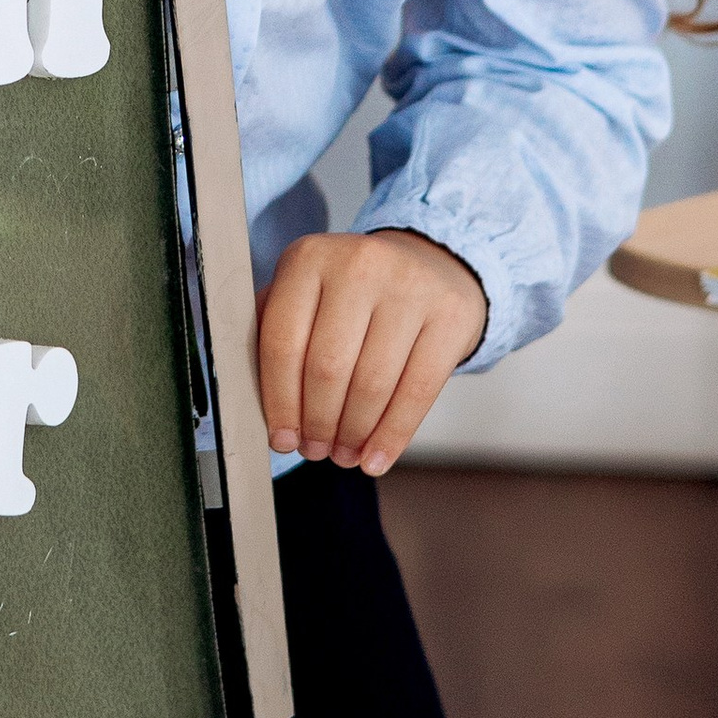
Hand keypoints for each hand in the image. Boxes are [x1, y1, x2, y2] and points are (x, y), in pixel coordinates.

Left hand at [258, 230, 488, 478]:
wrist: (430, 265)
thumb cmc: (354, 293)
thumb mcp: (308, 293)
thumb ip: (276, 335)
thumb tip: (267, 413)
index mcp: (308, 258)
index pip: (282, 342)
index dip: (279, 401)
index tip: (282, 439)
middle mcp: (359, 264)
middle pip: (327, 367)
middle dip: (318, 423)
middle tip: (315, 450)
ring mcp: (410, 286)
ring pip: (372, 384)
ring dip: (352, 434)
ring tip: (343, 455)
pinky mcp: (451, 314)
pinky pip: (418, 391)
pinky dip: (393, 436)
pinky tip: (376, 460)